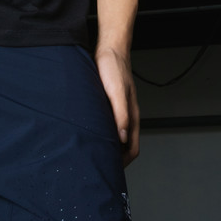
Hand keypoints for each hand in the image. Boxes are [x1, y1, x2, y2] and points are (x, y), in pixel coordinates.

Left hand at [95, 45, 139, 165]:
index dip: (123, 163)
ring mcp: (118, 110)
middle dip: (113, 160)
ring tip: (91, 155)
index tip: (110, 172)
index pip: (132, 148)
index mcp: (132, 115)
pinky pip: (107, 125)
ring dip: (106, 147)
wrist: (109, 48)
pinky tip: (88, 135)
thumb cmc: (113, 67)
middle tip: (96, 168)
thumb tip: (122, 137)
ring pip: (115, 136)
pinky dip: (101, 134)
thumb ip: (121, 113)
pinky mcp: (108, 104)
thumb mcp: (116, 91)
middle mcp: (126, 116)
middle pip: (123, 146)